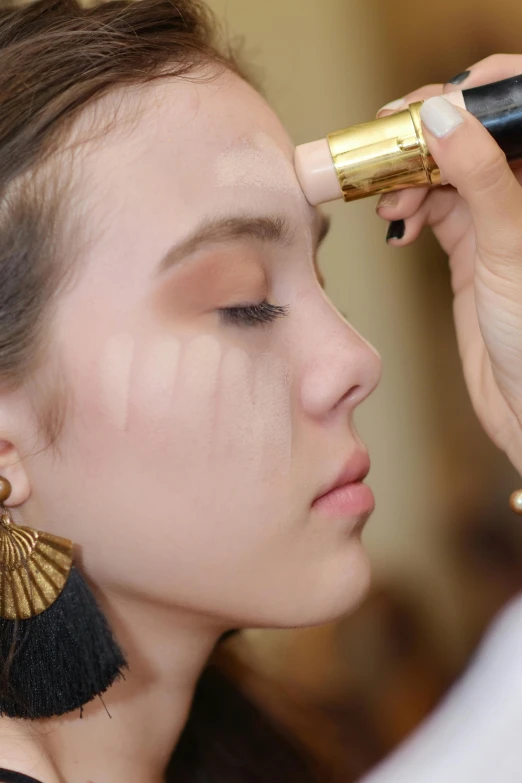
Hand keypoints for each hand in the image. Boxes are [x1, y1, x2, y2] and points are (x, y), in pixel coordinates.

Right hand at [376, 55, 521, 474]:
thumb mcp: (509, 244)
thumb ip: (479, 176)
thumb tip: (444, 115)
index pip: (513, 107)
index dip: (472, 94)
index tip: (426, 106)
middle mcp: (520, 193)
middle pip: (468, 137)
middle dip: (423, 138)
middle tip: (382, 147)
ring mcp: (493, 220)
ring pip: (443, 172)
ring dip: (408, 178)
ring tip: (389, 202)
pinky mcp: (468, 249)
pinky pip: (431, 210)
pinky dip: (407, 209)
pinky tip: (395, 223)